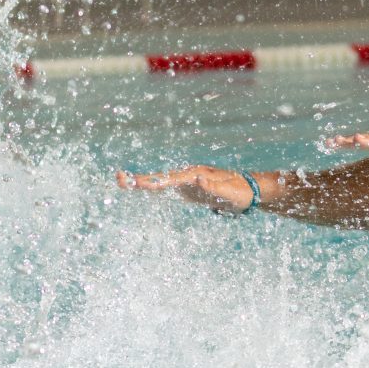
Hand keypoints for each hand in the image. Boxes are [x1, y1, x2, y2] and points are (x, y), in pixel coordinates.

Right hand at [115, 165, 253, 213]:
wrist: (251, 190)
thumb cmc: (241, 192)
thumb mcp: (230, 192)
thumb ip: (214, 187)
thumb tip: (198, 179)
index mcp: (196, 175)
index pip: (170, 179)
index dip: (153, 181)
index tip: (136, 183)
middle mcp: (188, 175)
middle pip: (160, 177)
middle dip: (139, 179)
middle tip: (118, 179)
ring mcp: (187, 181)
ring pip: (161, 181)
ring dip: (142, 182)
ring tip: (121, 182)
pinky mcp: (188, 189)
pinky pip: (166, 187)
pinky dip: (152, 188)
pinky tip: (142, 190)